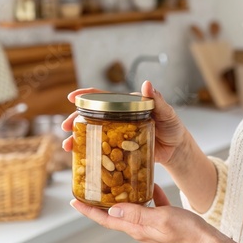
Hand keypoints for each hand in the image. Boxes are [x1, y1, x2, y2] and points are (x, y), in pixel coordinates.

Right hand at [61, 81, 186, 164]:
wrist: (177, 150)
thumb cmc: (173, 127)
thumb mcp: (167, 113)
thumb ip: (157, 100)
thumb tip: (147, 84)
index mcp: (127, 105)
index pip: (104, 98)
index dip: (86, 96)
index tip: (72, 97)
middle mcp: (119, 118)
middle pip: (92, 116)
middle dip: (76, 120)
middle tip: (65, 127)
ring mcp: (118, 134)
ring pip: (94, 133)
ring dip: (78, 138)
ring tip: (68, 146)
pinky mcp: (120, 150)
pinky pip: (102, 150)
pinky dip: (90, 153)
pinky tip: (80, 158)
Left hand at [70, 184, 213, 242]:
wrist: (206, 240)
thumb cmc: (186, 231)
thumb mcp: (160, 218)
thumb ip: (136, 213)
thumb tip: (112, 208)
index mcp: (136, 228)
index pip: (106, 219)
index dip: (88, 211)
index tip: (74, 201)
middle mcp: (140, 227)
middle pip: (115, 214)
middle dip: (101, 202)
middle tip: (91, 188)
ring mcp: (151, 224)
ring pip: (131, 208)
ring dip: (123, 197)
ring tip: (117, 182)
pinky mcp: (162, 219)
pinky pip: (150, 205)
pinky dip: (148, 194)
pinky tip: (151, 184)